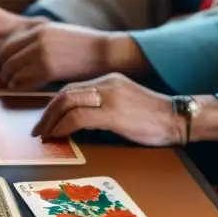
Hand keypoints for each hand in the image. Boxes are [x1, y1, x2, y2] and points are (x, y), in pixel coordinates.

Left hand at [0, 22, 112, 91]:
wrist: (103, 51)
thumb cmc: (83, 44)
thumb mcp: (56, 32)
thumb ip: (37, 38)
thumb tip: (19, 49)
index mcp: (39, 29)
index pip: (7, 44)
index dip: (2, 57)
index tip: (3, 64)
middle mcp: (38, 40)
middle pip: (6, 58)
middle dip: (4, 70)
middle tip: (6, 77)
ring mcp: (43, 55)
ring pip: (13, 71)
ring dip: (10, 80)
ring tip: (13, 84)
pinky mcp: (49, 70)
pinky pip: (25, 81)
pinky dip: (20, 86)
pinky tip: (20, 88)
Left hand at [31, 73, 183, 145]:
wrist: (179, 119)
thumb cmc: (154, 117)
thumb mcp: (124, 104)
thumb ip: (102, 107)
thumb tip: (77, 121)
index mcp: (108, 80)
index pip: (71, 89)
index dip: (53, 106)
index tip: (45, 122)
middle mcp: (106, 83)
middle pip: (64, 94)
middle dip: (46, 113)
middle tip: (38, 130)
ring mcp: (110, 96)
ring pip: (67, 102)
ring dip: (51, 120)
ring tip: (44, 135)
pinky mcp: (114, 113)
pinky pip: (78, 117)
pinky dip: (63, 126)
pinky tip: (58, 136)